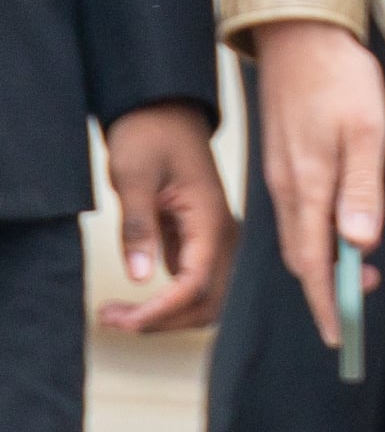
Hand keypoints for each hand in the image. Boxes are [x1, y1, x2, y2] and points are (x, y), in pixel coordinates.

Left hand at [99, 101, 236, 332]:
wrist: (164, 109)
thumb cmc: (152, 134)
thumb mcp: (134, 176)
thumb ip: (138, 228)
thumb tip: (140, 277)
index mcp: (212, 221)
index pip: (196, 285)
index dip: (162, 310)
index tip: (125, 318)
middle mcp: (223, 236)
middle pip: (209, 303)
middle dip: (164, 322)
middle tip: (114, 319)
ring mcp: (215, 240)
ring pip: (207, 300)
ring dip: (169, 317)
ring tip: (124, 315)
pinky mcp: (201, 241)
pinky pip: (196, 285)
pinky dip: (170, 302)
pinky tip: (138, 300)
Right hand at [253, 20, 384, 345]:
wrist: (300, 34)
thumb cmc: (340, 79)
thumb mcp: (367, 132)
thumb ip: (362, 191)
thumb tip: (358, 245)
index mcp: (306, 185)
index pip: (312, 261)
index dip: (326, 302)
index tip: (341, 335)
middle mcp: (286, 187)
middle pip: (301, 256)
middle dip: (325, 290)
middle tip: (357, 312)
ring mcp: (281, 175)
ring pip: (297, 236)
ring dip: (322, 264)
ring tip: (356, 278)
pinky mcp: (283, 162)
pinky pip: (295, 213)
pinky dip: (313, 236)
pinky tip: (337, 235)